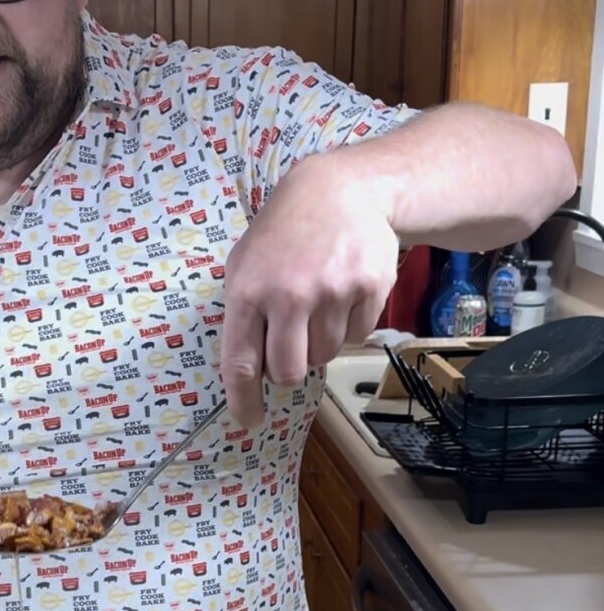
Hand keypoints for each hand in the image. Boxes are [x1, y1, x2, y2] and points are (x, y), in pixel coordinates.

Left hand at [221, 155, 399, 427]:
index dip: (243, 400)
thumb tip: (247, 370)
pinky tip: (342, 292)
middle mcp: (290, 295)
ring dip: (319, 343)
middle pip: (288, 372)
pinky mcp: (370, 289)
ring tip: (317, 304)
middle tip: (291, 347)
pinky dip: (347, 325)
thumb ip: (242, 313)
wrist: (343, 190)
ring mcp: (333, 292)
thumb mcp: (245, 261)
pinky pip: (355, 336)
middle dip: (288, 370)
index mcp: (249, 291)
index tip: (248, 420)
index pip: (241, 364)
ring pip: (324, 356)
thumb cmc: (285, 230)